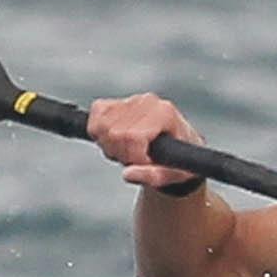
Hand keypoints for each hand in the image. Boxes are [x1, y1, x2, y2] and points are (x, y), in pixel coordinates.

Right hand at [82, 93, 206, 193]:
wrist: (180, 149)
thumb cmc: (179, 161)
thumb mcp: (173, 175)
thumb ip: (152, 176)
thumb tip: (127, 174)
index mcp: (165, 114)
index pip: (132, 136)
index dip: (134, 157)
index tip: (146, 162)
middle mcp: (148, 102)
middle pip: (114, 132)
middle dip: (121, 153)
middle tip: (136, 158)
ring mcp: (131, 100)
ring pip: (101, 125)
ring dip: (109, 144)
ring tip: (127, 150)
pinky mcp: (117, 101)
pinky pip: (96, 113)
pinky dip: (99, 131)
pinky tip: (116, 140)